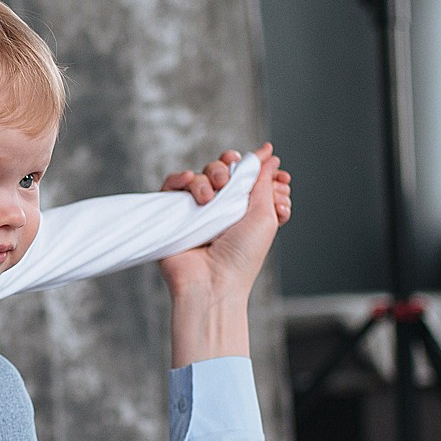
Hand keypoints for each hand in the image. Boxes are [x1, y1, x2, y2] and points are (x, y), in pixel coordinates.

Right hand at [160, 146, 289, 365]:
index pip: (244, 175)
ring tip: (208, 198)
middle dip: (225, 167)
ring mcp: (194, 211)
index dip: (252, 164)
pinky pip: (171, 186)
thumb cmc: (243, 257)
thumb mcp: (265, 216)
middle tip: (227, 181)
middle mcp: (218, 208)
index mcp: (242, 208)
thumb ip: (264, 183)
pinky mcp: (172, 215)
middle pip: (219, 170)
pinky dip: (179, 180)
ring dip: (205, 178)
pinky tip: (187, 183)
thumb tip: (269, 157)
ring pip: (197, 176)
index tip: (268, 158)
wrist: (213, 283)